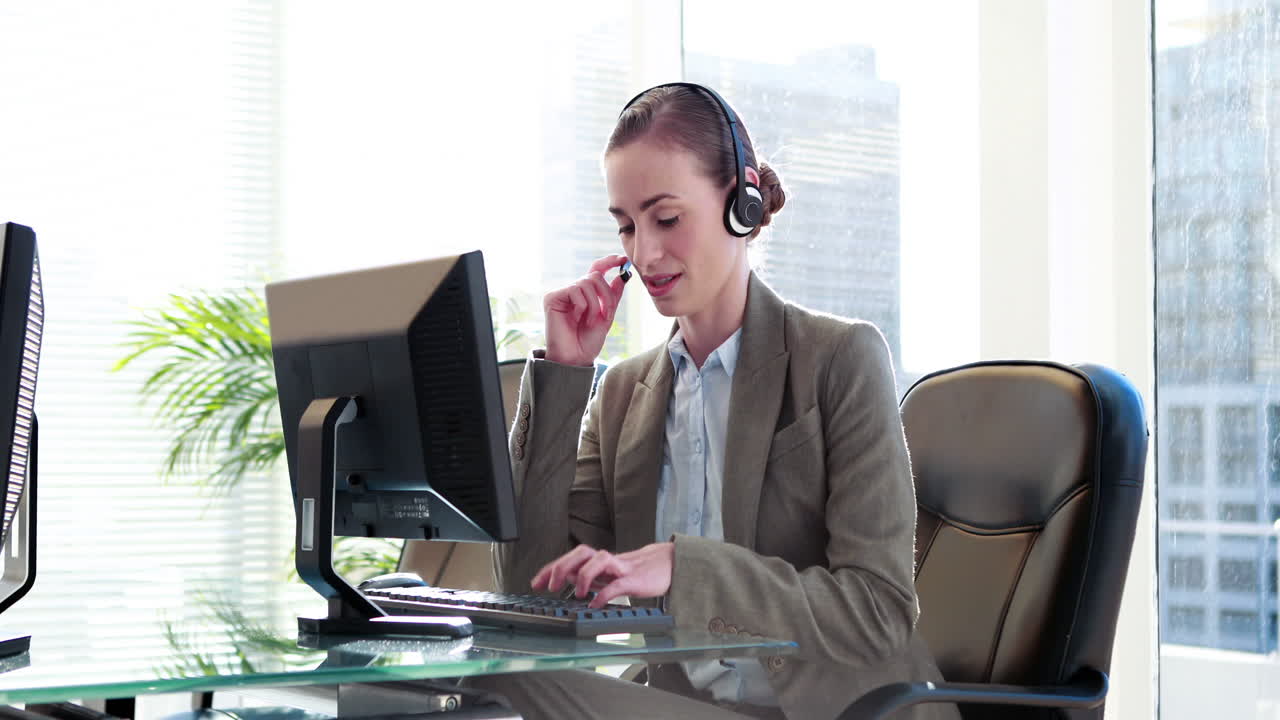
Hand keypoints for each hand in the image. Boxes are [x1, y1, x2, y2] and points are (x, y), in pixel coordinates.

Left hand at [530, 542, 674, 608]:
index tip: (536, 583)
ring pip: (600, 560)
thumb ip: (589, 574)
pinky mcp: (635, 579)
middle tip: (551, 587)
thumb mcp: (608, 573)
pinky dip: (605, 594)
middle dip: (561, 567)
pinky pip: (618, 584)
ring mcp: (622, 568)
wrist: (668, 564)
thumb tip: (567, 576)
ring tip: (578, 594)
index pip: (570, 558)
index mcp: (599, 561)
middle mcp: (607, 561)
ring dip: (584, 576)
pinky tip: (596, 604)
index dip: (551, 568)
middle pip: (581, 553)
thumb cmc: (637, 571)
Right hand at [543, 255, 627, 366]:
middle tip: (607, 314)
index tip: (623, 260)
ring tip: (592, 321)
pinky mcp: (552, 298)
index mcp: (586, 293)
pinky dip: (583, 306)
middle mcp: (573, 290)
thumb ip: (613, 295)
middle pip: (595, 276)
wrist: (576, 358)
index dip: (609, 262)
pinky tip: (577, 319)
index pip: (596, 270)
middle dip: (606, 295)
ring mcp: (562, 293)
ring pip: (586, 283)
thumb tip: (623, 275)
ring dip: (595, 304)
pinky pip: (575, 290)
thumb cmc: (589, 341)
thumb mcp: (607, 315)